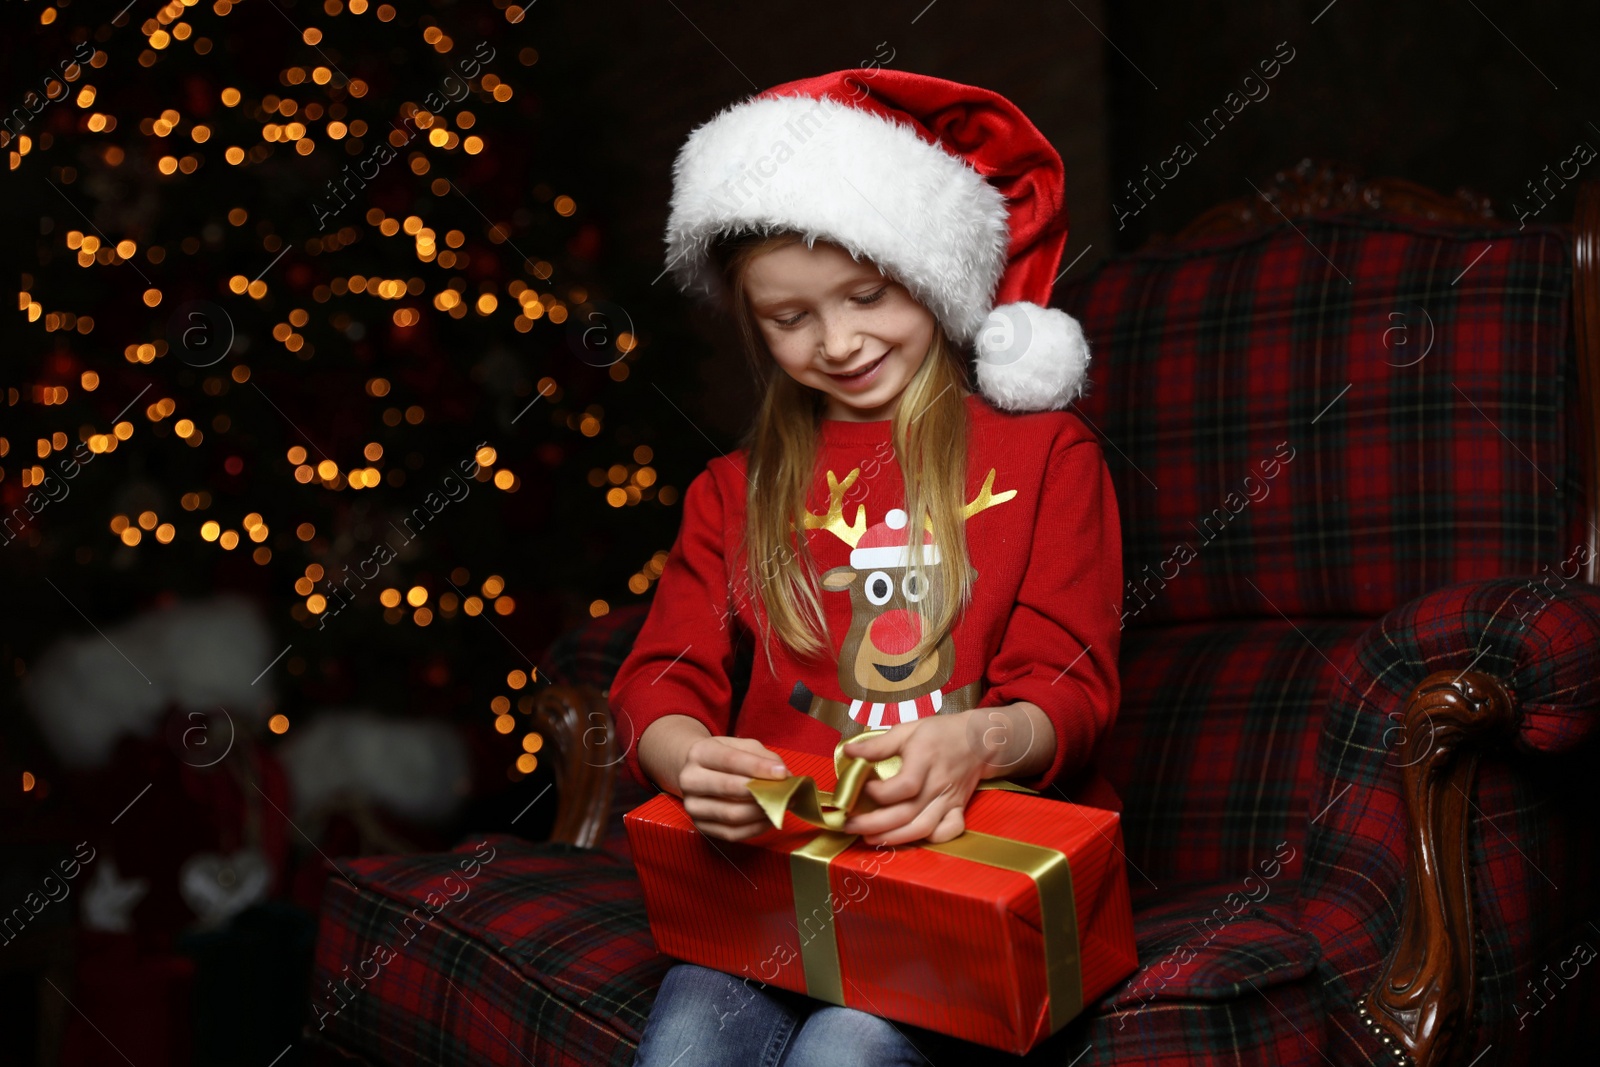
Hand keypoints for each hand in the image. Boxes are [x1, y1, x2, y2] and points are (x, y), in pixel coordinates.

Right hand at [678, 735, 790, 842]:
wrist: (697, 772)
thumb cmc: (725, 758)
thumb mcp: (742, 747)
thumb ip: (764, 758)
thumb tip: (784, 777)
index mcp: (700, 753)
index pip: (730, 760)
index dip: (758, 768)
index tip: (782, 774)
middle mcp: (690, 779)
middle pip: (729, 788)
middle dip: (762, 792)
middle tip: (787, 793)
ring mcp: (692, 806)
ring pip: (732, 814)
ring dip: (762, 812)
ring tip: (781, 806)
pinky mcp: (700, 826)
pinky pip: (732, 833)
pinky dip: (755, 828)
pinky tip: (768, 819)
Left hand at [835, 712, 988, 846]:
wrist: (979, 740)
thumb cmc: (940, 733)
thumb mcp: (907, 730)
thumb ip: (878, 744)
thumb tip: (848, 751)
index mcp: (925, 759)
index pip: (904, 786)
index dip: (879, 793)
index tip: (863, 788)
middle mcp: (938, 784)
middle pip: (906, 813)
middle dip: (874, 825)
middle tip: (850, 826)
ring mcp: (950, 800)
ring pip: (923, 828)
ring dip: (894, 838)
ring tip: (870, 839)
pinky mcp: (958, 809)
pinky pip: (948, 832)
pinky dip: (930, 840)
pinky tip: (909, 838)